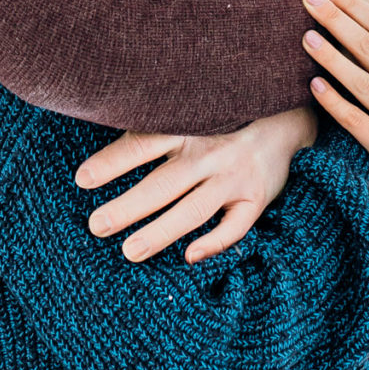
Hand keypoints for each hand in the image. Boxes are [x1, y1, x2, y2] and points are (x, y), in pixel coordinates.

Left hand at [74, 107, 317, 263]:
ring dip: (161, 231)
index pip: (143, 145)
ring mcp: (233, 177)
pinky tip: (189, 256)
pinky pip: (236, 226)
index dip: (112, 162)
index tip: (82, 180)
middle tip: (97, 225)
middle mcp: (209, 152)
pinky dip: (214, 242)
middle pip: (164, 184)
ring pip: (194, 210)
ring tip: (129, 251)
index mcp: (188, 127)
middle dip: (128, 206)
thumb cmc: (224, 118)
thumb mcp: (193, 113)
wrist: (286, 118)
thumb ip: (157, 130)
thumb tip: (105, 152)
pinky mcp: (256, 198)